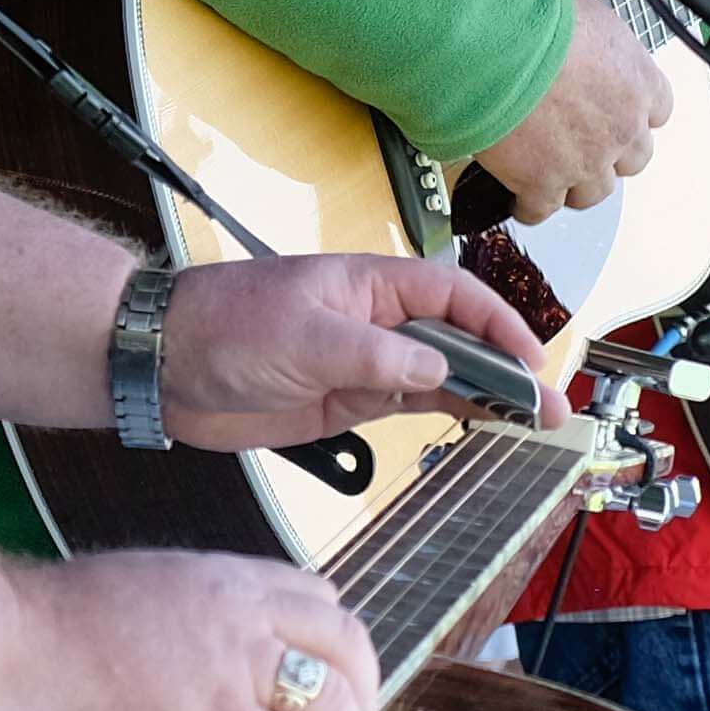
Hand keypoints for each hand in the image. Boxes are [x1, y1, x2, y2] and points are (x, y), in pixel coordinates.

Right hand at [7, 548, 385, 710]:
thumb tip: (203, 639)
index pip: (318, 595)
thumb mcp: (145, 584)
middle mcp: (245, 613)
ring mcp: (234, 667)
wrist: (11, 640)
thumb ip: (192, 606)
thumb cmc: (54, 619)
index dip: (334, 642)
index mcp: (227, 577)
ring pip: (331, 703)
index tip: (329, 675)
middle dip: (359, 692)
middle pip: (345, 644)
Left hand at [159, 252, 571, 448]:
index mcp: (370, 283)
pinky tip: (484, 426)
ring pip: (445, 377)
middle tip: (550, 406)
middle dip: (509, 369)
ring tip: (534, 423)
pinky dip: (452, 416)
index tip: (531, 361)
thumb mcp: (302, 337)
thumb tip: (438, 371)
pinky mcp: (348, 399)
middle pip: (461, 339)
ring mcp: (365, 362)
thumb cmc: (220, 325)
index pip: (456, 297)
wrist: (159, 365)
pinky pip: (414, 405)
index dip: (501, 326)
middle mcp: (376, 320)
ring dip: (490, 398)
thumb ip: (375, 356)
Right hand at [470, 0, 670, 221]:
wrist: (500, 47)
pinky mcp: (543, 182)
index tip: (621, 113)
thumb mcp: (590, 17)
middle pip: (633, 159)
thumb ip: (599, 47)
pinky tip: (522, 199)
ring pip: (595, 191)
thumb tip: (585, 44)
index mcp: (640, 83)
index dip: (636, 114)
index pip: (658, 111)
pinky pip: (542, 208)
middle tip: (589, 145)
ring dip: (578, 185)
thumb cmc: (539, 21)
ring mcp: (586, 161)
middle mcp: (621, 128)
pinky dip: (531, 206)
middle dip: (612, 154)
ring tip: (558, 176)